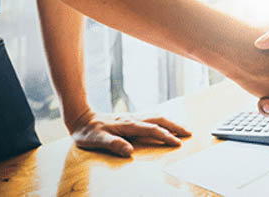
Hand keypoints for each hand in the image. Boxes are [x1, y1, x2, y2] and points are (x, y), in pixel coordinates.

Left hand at [67, 109, 191, 156]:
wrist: (80, 117)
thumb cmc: (87, 131)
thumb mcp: (97, 140)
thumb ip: (113, 144)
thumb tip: (129, 151)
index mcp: (128, 125)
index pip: (152, 129)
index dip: (166, 136)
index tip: (178, 143)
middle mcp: (132, 120)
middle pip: (159, 120)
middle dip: (175, 126)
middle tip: (189, 133)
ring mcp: (132, 118)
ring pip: (156, 117)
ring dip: (170, 122)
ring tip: (182, 129)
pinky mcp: (129, 119)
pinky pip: (150, 118)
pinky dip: (161, 121)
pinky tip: (164, 123)